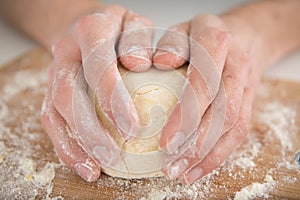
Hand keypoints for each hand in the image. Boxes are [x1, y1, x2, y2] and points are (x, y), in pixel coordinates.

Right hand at [41, 5, 153, 180]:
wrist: (86, 24)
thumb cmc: (118, 28)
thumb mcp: (135, 23)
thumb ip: (138, 39)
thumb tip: (138, 63)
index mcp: (90, 30)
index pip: (97, 65)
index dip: (111, 97)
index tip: (131, 128)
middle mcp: (66, 52)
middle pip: (69, 94)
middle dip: (90, 129)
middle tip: (113, 156)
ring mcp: (55, 72)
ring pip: (55, 112)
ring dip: (75, 144)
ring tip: (95, 168)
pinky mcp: (51, 90)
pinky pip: (51, 120)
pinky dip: (66, 145)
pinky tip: (84, 163)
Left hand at [153, 14, 259, 183]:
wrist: (241, 37)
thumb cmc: (200, 35)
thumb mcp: (182, 29)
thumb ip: (171, 43)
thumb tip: (161, 63)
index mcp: (217, 41)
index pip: (204, 82)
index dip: (187, 115)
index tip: (165, 141)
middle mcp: (236, 64)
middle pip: (222, 110)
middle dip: (195, 143)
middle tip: (170, 166)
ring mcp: (246, 85)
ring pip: (232, 126)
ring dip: (206, 155)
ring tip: (180, 173)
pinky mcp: (248, 103)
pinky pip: (238, 133)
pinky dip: (218, 155)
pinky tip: (197, 169)